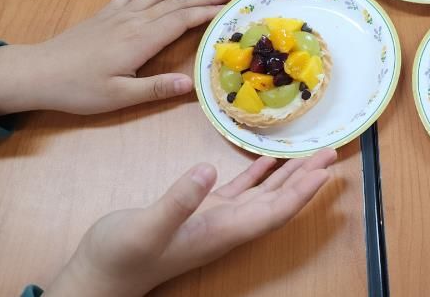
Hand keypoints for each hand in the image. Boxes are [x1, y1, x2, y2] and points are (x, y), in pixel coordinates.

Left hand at [0, 0, 231, 116]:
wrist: (39, 72)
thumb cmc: (80, 88)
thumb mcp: (120, 96)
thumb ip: (156, 89)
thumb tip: (190, 84)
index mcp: (141, 40)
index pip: (182, 20)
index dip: (206, 12)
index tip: (228, 7)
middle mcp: (134, 21)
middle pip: (174, 3)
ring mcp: (118, 14)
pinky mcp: (106, 14)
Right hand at [45, 149, 337, 296]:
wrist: (98, 276)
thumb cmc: (119, 257)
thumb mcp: (145, 227)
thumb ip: (177, 201)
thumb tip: (208, 171)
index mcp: (222, 231)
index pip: (274, 211)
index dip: (302, 192)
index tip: (325, 171)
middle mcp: (228, 226)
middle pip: (279, 202)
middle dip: (306, 178)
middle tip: (332, 152)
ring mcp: (216, 218)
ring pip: (264, 194)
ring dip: (289, 174)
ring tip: (311, 152)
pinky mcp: (202, 210)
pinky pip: (241, 189)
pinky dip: (258, 173)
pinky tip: (269, 159)